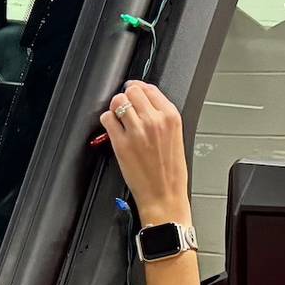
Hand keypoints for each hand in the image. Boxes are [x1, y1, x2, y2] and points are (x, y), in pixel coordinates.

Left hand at [99, 81, 191, 227]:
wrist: (164, 195)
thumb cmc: (171, 172)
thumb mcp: (176, 137)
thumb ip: (162, 118)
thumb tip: (146, 103)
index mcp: (171, 117)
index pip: (150, 88)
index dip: (139, 88)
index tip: (134, 91)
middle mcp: (154, 121)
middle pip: (132, 91)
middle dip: (126, 96)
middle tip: (125, 105)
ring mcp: (136, 131)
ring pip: (118, 101)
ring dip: (115, 107)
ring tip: (118, 117)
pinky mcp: (121, 143)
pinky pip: (107, 119)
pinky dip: (107, 120)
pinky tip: (112, 127)